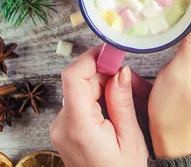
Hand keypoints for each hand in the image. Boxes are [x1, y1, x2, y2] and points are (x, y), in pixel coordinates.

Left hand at [50, 46, 151, 166]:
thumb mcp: (130, 137)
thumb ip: (122, 101)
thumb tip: (120, 70)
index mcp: (78, 126)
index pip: (73, 76)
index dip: (92, 57)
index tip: (112, 52)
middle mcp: (62, 125)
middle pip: (79, 81)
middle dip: (104, 74)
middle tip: (128, 81)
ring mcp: (60, 128)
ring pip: (80, 90)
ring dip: (102, 86)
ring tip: (124, 102)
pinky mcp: (63, 130)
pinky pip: (79, 102)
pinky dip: (96, 98)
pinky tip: (113, 111)